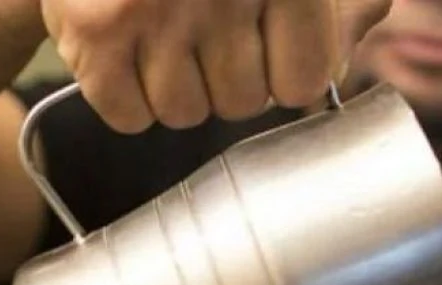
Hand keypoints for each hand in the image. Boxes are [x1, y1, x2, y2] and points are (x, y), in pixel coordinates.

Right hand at [42, 0, 392, 132]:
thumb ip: (338, 7)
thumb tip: (347, 62)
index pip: (302, 81)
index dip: (283, 73)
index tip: (265, 47)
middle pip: (243, 103)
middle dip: (226, 78)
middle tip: (202, 31)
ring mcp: (153, 11)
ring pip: (185, 114)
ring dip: (176, 88)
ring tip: (160, 35)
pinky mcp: (95, 32)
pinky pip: (129, 116)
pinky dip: (125, 95)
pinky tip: (125, 48)